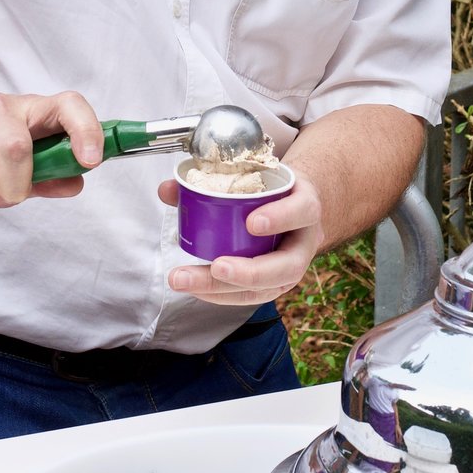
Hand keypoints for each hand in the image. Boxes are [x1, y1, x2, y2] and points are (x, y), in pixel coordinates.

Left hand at [162, 167, 323, 305]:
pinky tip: (195, 288)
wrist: (296, 207)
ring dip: (224, 288)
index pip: (302, 211)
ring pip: (268, 288)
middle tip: (217, 267)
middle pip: (287, 265)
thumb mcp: (254, 176)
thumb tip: (166, 190)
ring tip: (187, 280)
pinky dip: (221, 294)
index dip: (281, 218)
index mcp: (306, 205)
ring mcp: (293, 267)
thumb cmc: (272, 190)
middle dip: (250, 271)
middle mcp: (305, 241)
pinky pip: (252, 296)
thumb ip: (210, 180)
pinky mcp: (276, 284)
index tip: (252, 222)